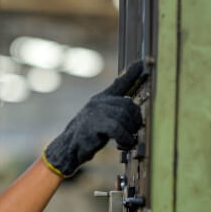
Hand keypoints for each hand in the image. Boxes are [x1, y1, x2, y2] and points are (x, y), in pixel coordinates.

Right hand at [43, 60, 147, 176]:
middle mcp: (98, 102)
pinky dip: (124, 138)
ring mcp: (95, 112)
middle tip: (132, 133)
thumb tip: (131, 107)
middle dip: (135, 121)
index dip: (132, 73)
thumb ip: (115, 110)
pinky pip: (117, 128)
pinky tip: (123, 145)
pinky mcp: (94, 125)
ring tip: (126, 142)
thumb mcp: (101, 118)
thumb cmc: (87, 135)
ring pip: (124, 116)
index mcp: (101, 98)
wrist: (67, 148)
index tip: (143, 62)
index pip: (119, 83)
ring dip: (129, 132)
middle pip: (128, 104)